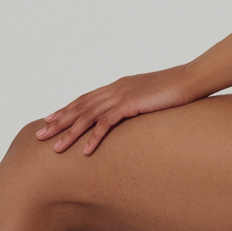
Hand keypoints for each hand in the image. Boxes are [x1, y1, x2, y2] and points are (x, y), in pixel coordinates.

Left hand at [35, 68, 194, 155]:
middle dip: (58, 121)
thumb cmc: (176, 90)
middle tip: (40, 135)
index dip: (66, 109)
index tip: (50, 120)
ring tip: (56, 148)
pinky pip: (107, 123)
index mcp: (119, 86)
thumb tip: (132, 115)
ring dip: (70, 133)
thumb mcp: (151, 98)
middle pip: (80, 106)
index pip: (85, 98)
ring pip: (88, 116)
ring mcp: (122, 95)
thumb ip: (138, 104)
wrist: (191, 79)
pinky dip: (94, 137)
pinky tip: (86, 151)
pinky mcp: (131, 104)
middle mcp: (115, 88)